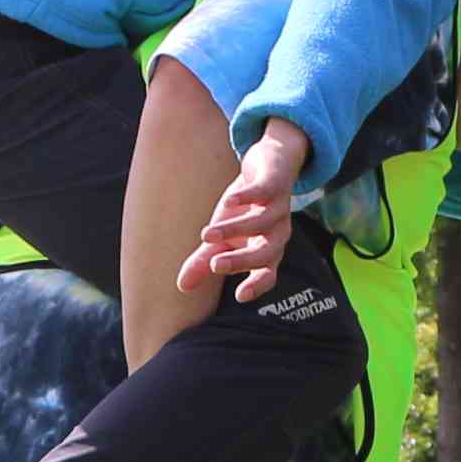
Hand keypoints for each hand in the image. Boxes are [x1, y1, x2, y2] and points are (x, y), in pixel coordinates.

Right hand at [176, 122, 319, 303]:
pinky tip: (228, 202)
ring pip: (261, 223)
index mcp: (267, 252)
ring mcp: (278, 209)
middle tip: (215, 265)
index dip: (257, 285)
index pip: (267, 274)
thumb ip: (204, 261)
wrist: (271, 166)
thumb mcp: (222, 237)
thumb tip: (182, 286)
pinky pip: (264, 192)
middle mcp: (277, 234)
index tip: (239, 296)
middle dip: (241, 261)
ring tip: (206, 235)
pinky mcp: (274, 184)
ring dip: (234, 229)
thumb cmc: (246, 209)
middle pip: (266, 253)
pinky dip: (247, 197)